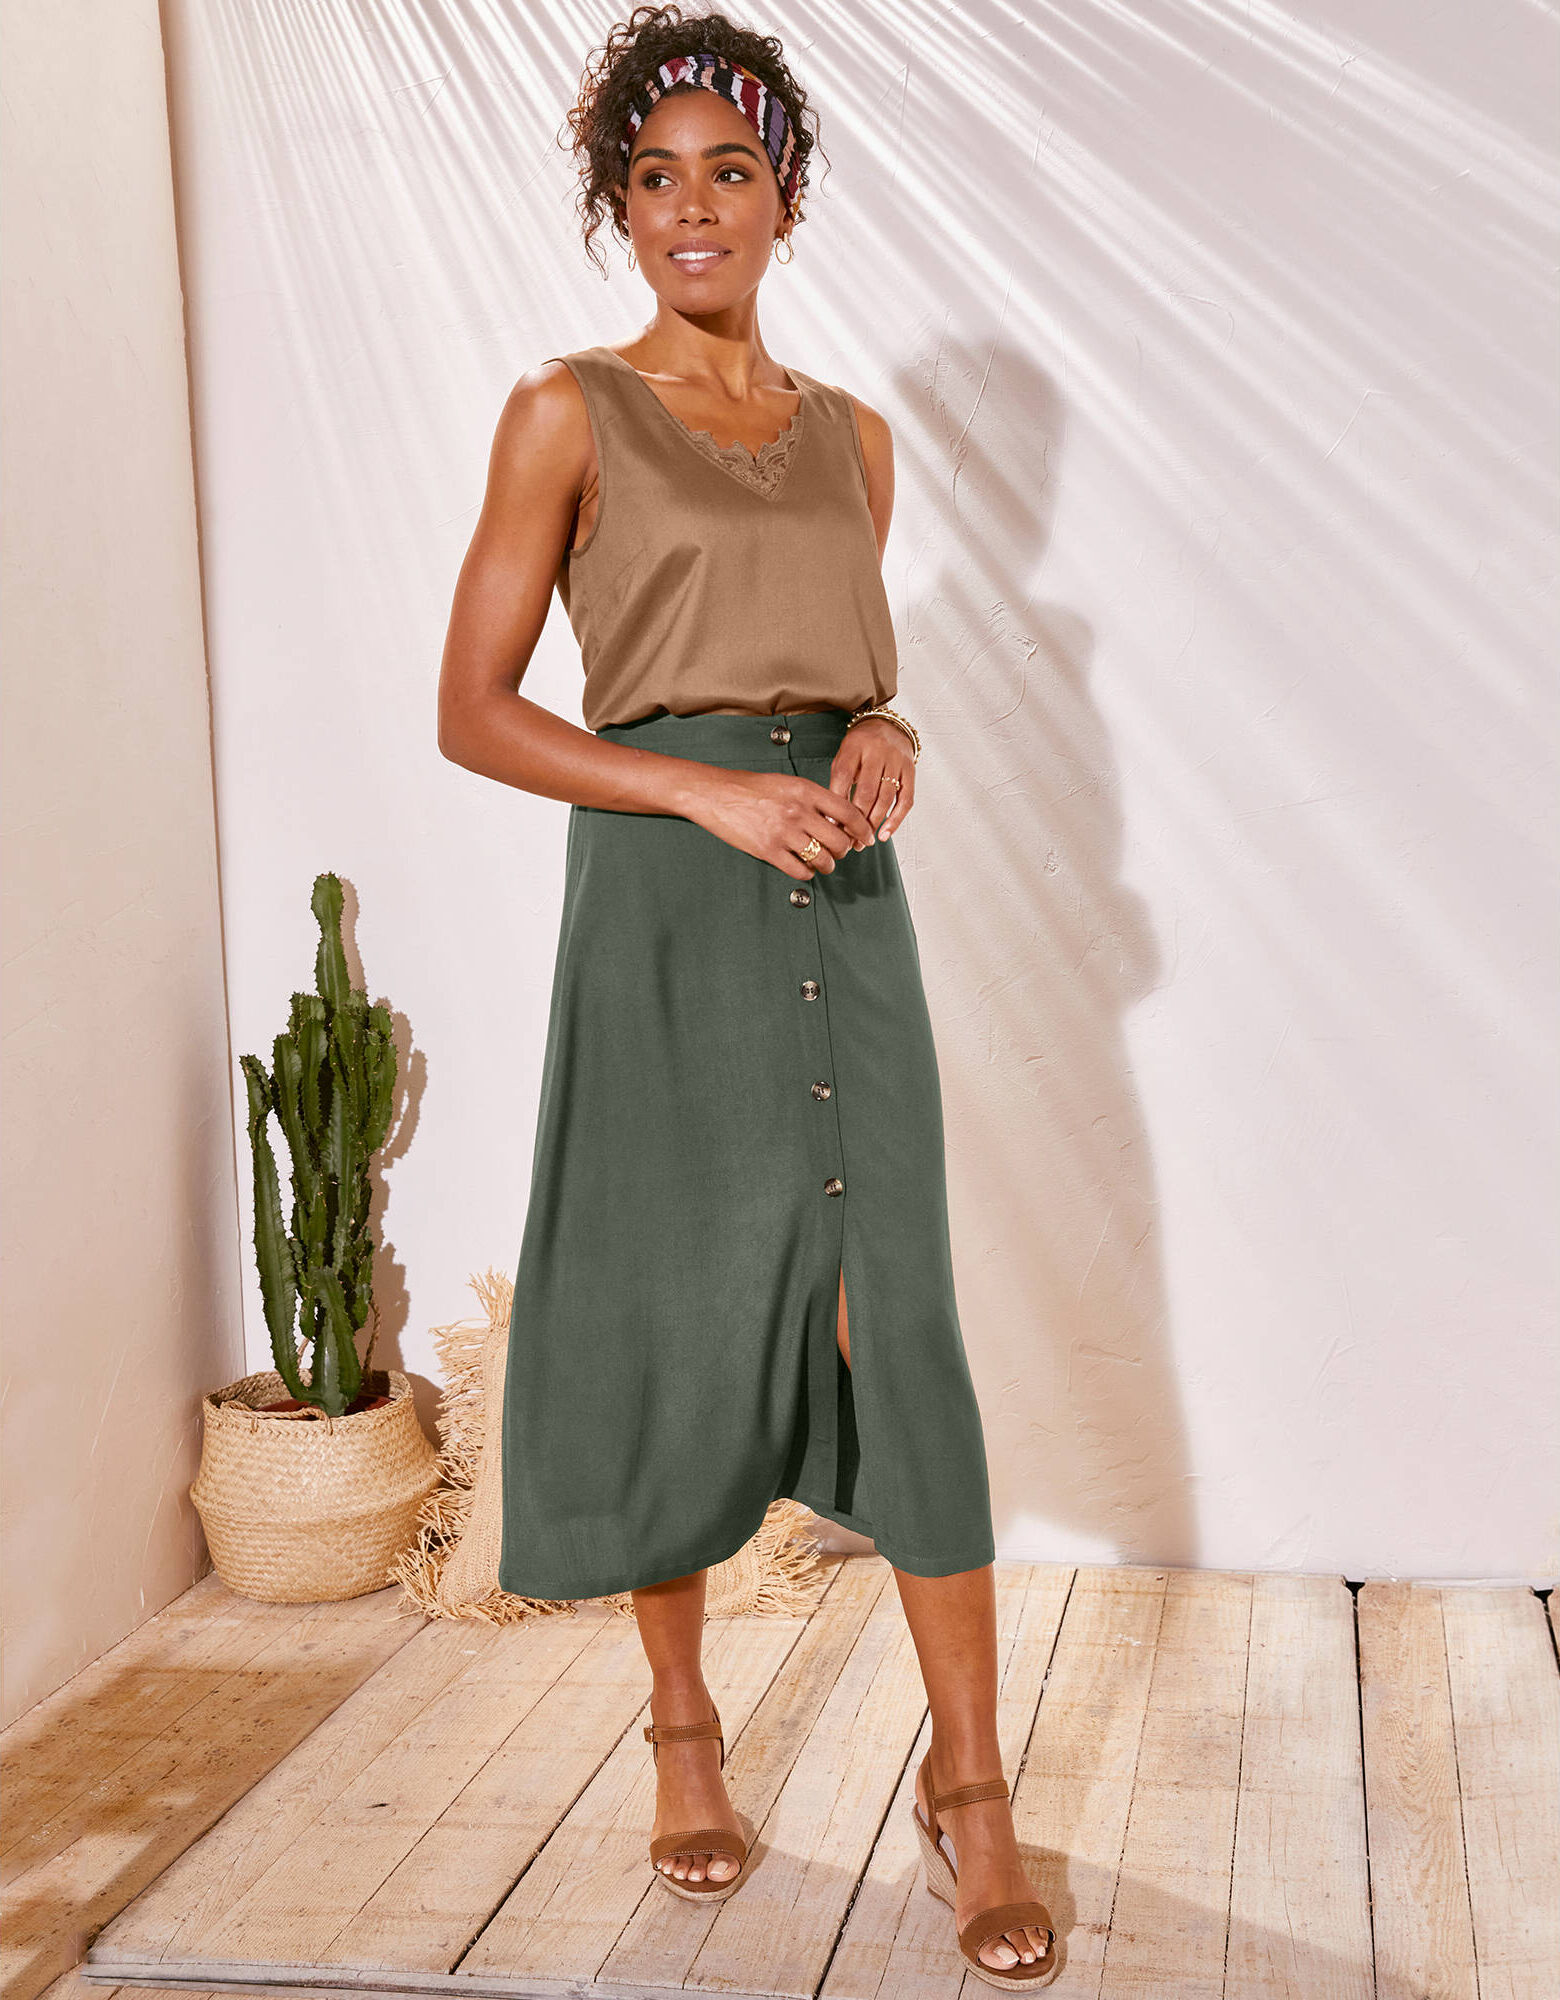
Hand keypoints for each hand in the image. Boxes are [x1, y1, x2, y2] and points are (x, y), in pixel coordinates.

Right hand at [683, 767, 877, 880]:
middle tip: (839, 852)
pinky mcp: (769, 850)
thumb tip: (836, 820)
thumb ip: (813, 799)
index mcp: (805, 791)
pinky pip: (800, 871)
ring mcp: (784, 832)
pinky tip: (803, 867)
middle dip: (844, 851)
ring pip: (823, 860)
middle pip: (840, 841)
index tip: (866, 838)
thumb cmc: (750, 787)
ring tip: (822, 862)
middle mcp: (798, 811)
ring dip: (827, 865)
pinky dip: (807, 873)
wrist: (716, 794)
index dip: (862, 829)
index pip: (848, 813)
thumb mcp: (787, 783)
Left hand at [829, 716, 913, 837]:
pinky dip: (895, 820)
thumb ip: (839, 782)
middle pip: (866, 791)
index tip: (832, 825)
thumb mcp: (844, 756)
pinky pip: (906, 800)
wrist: (888, 726)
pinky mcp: (911, 770)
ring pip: (886, 798)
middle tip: (849, 840)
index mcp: (855, 746)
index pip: (843, 777)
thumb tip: (833, 819)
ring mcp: (896, 761)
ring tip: (864, 841)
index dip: (837, 803)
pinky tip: (884, 834)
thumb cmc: (861, 748)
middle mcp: (878, 752)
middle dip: (857, 820)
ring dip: (874, 823)